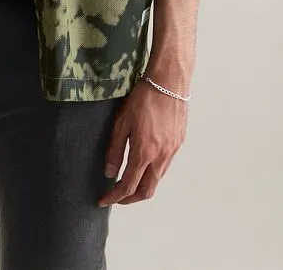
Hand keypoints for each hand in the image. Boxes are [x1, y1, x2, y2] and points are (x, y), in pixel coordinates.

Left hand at [98, 77, 187, 205]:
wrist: (169, 82)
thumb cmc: (143, 98)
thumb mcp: (121, 122)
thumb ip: (115, 150)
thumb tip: (109, 173)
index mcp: (144, 153)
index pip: (128, 186)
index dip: (114, 197)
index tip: (104, 200)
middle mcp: (161, 157)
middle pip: (146, 191)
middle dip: (130, 199)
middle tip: (117, 197)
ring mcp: (172, 151)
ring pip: (157, 180)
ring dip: (143, 186)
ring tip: (129, 181)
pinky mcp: (178, 143)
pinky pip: (165, 166)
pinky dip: (153, 173)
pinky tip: (145, 163)